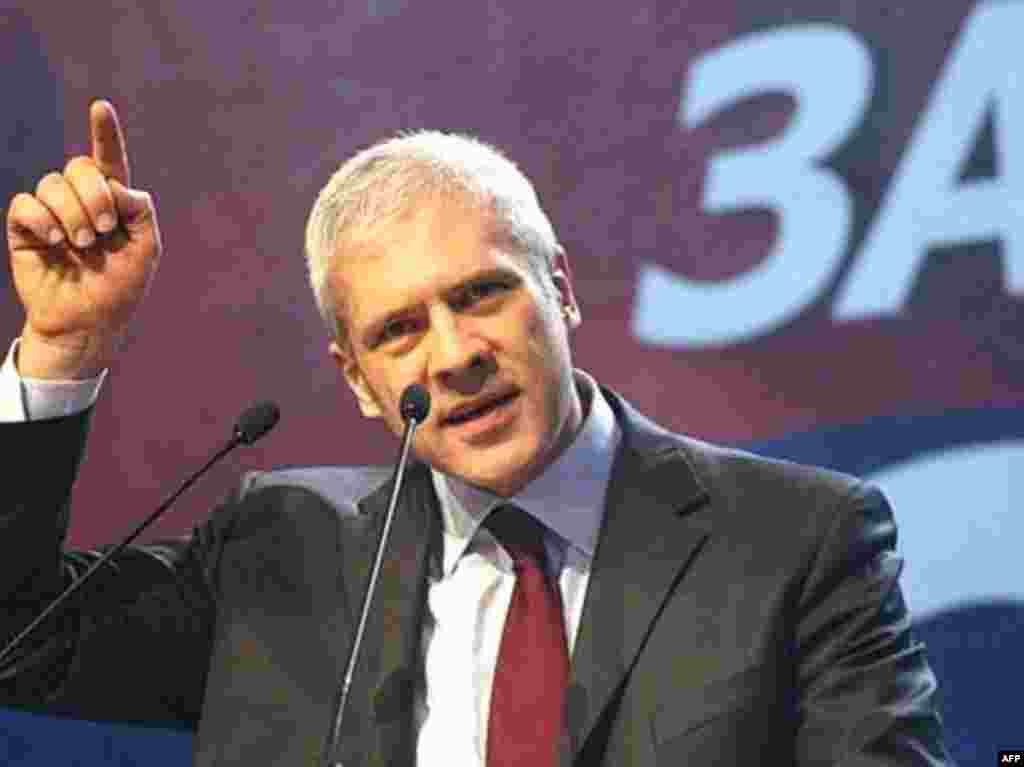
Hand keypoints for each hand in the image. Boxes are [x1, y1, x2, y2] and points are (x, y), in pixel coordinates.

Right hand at [6, 99, 160, 378]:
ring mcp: (52, 212)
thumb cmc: (120, 288)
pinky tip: (57, 241)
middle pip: (80, 167)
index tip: (101, 107)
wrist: (89, 322)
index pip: (109, 160)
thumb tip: (115, 183)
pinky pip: (26, 204)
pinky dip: (44, 219)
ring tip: (83, 244)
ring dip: (73, 213)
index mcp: (113, 202)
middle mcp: (80, 201)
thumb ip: (140, 209)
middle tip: (104, 230)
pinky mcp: (26, 228)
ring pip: (52, 183)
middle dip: (95, 194)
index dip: (105, 133)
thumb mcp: (146, 249)